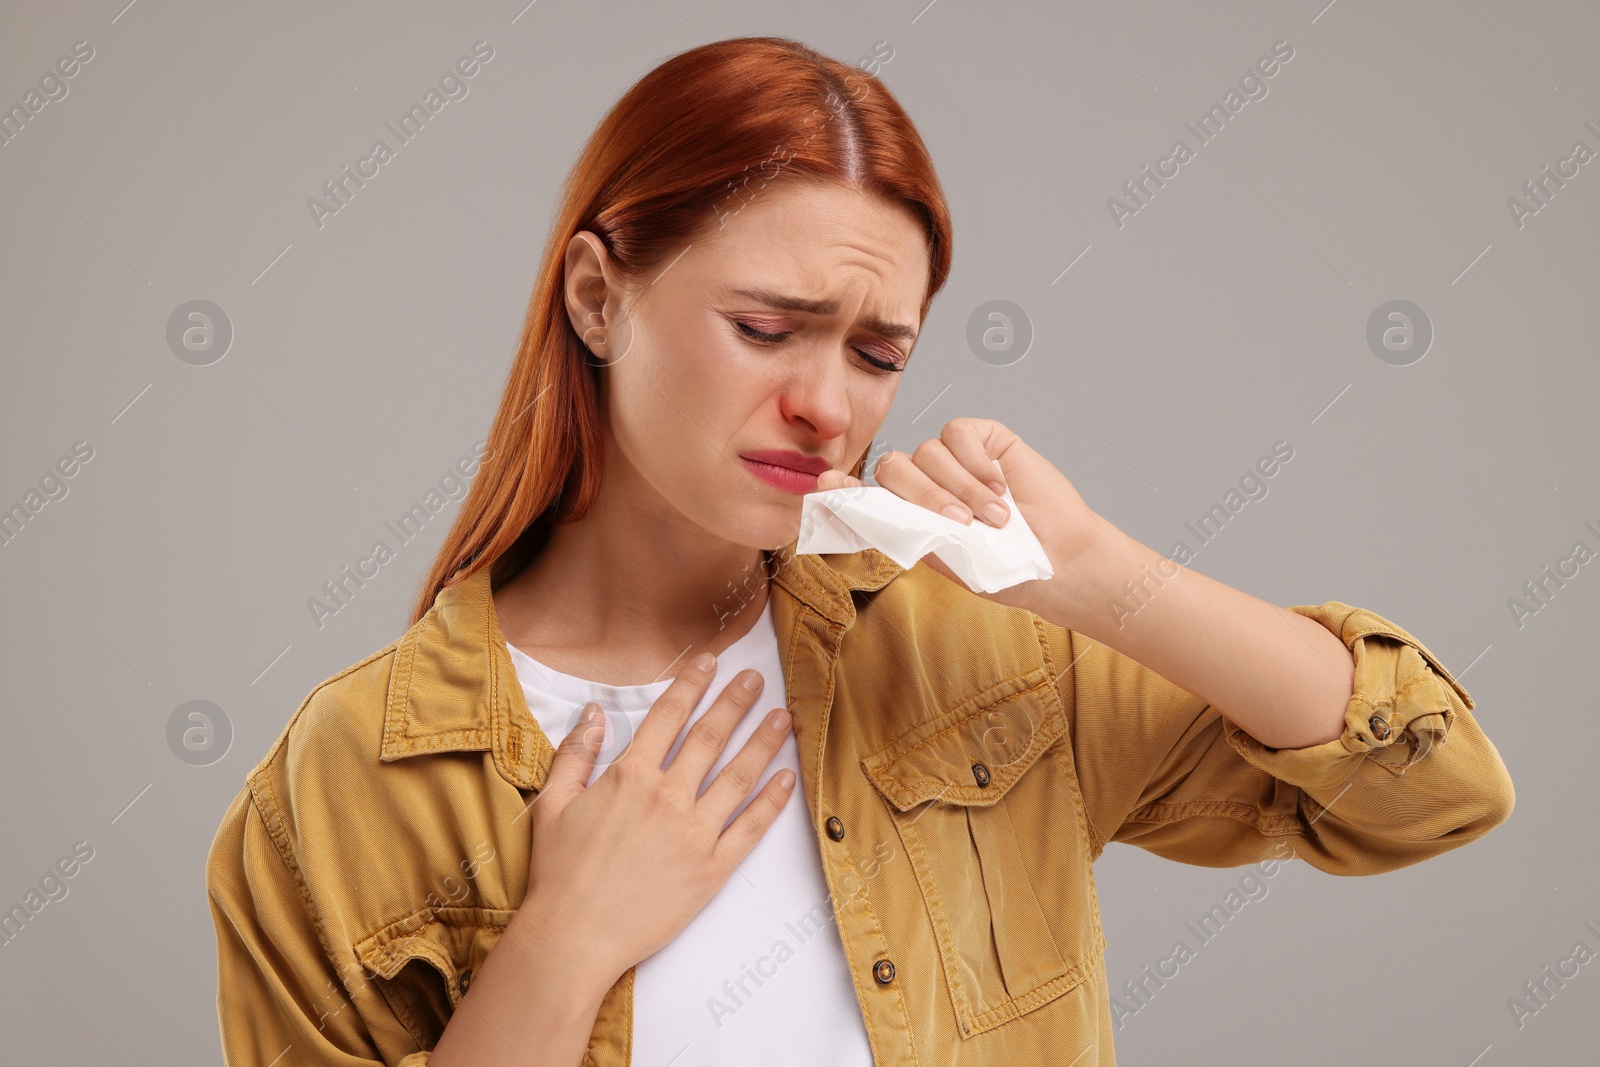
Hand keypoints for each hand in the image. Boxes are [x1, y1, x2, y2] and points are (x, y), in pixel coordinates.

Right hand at [510, 655, 795, 988]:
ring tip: (784, 718)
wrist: (573, 938)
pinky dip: (771, 802)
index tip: (712, 661)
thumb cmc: (558, 874)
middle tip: (758, 679)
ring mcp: (694, 834)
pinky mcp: (711, 871)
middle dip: (736, 703)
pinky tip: (786, 779)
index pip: (669, 717)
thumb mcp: (553, 805)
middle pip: (710, 738)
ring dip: (763, 743)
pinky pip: (750, 829)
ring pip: (738, 777)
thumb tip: (593, 713)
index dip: (692, 685)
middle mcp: (667, 798)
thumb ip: (576, 754)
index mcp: (629, 778)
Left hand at [816, 417, 1110, 618]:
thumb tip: (864, 515)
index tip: (825, 485)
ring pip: (927, 451)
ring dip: (962, 487)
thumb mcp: (946, 557)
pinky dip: (975, 462)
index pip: (863, 493)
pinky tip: (1000, 487)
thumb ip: (906, 531)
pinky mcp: (984, 439)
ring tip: (995, 518)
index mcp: (906, 514)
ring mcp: (952, 459)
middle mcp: (923, 483)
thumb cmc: (1003, 567)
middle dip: (923, 495)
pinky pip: (959, 434)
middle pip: (893, 467)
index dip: (842, 488)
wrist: (1056, 561)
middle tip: (960, 522)